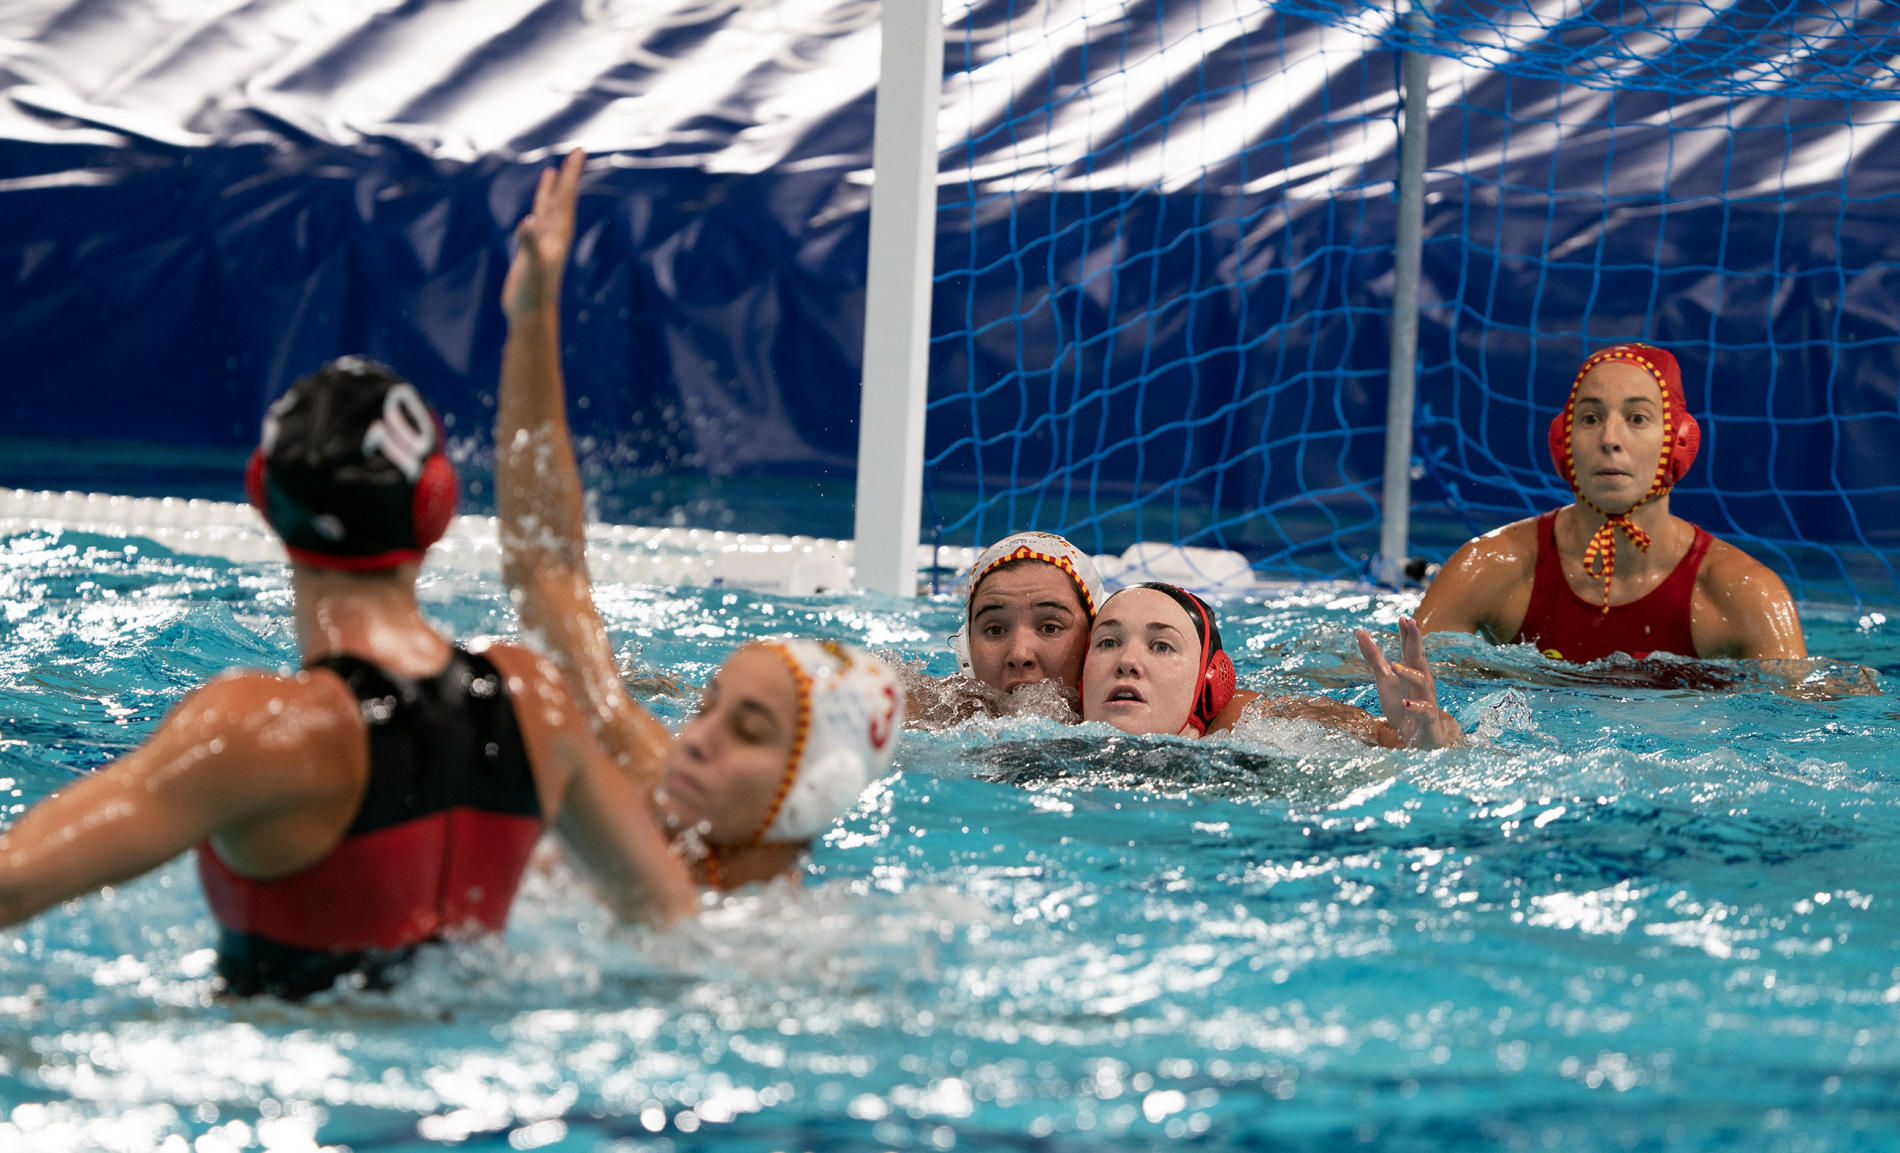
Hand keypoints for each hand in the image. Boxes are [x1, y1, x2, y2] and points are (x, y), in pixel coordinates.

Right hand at [502, 148, 584, 319]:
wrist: (531, 314)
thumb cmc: (534, 292)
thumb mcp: (532, 266)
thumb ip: (529, 244)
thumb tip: (527, 223)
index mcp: (559, 234)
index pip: (566, 197)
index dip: (571, 174)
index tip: (579, 152)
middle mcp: (555, 235)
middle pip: (563, 198)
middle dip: (568, 175)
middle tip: (576, 151)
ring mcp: (544, 242)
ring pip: (549, 208)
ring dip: (552, 190)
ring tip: (554, 171)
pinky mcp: (532, 250)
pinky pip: (536, 222)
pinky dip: (536, 209)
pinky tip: (535, 206)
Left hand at [1356, 617, 1461, 748]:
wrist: (1418, 736)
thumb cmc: (1402, 702)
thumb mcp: (1384, 679)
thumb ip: (1374, 657)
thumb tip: (1361, 632)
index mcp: (1412, 670)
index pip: (1409, 648)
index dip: (1407, 633)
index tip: (1403, 618)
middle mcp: (1422, 681)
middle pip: (1419, 658)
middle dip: (1415, 641)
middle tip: (1412, 623)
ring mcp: (1426, 699)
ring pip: (1422, 682)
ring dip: (1408, 673)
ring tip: (1394, 666)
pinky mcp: (1427, 718)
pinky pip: (1424, 711)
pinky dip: (1415, 706)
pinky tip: (1405, 703)